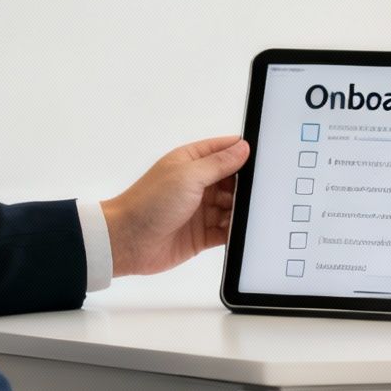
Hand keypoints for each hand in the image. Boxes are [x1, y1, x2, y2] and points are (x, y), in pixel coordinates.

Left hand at [102, 137, 249, 276]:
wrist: (126, 241)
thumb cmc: (147, 203)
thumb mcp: (188, 176)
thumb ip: (219, 163)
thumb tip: (242, 148)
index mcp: (191, 162)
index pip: (225, 151)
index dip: (243, 153)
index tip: (264, 158)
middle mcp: (197, 184)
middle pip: (233, 181)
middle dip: (246, 186)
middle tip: (260, 191)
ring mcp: (200, 210)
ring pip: (232, 207)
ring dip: (241, 210)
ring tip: (249, 212)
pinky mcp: (202, 234)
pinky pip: (226, 231)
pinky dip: (235, 231)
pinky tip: (241, 230)